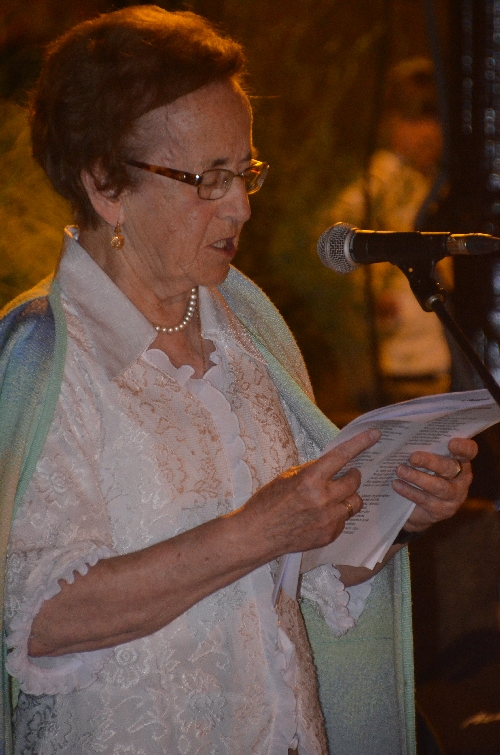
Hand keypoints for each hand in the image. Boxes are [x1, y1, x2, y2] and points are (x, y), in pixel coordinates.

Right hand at [238, 428, 380, 557]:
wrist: (257, 534)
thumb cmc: (268, 502)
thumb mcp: (288, 477)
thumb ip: (313, 471)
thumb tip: (334, 465)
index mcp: (310, 479)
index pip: (342, 456)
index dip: (360, 443)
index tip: (374, 434)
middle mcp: (323, 499)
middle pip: (355, 481)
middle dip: (352, 475)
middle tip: (346, 475)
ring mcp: (328, 519)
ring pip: (355, 502)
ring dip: (348, 497)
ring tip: (332, 498)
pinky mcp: (329, 535)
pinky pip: (344, 520)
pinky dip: (337, 516)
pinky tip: (320, 517)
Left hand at [392, 437, 476, 532]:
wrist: (418, 508)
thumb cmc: (424, 474)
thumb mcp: (427, 460)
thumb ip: (424, 447)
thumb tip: (402, 432)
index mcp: (460, 461)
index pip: (469, 451)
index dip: (463, 447)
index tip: (451, 443)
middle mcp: (461, 479)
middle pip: (449, 468)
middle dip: (430, 462)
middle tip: (412, 457)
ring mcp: (454, 496)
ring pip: (438, 486)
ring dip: (417, 478)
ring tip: (400, 470)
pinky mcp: (442, 510)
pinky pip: (425, 500)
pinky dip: (410, 491)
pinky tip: (397, 484)